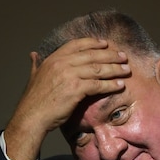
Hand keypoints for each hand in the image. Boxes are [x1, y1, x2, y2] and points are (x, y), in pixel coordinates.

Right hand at [4, 38, 129, 159]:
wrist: (32, 116)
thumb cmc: (35, 100)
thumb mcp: (34, 76)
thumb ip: (36, 64)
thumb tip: (33, 54)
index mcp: (53, 59)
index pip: (77, 45)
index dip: (93, 43)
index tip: (106, 44)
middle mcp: (61, 63)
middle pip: (92, 55)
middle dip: (110, 55)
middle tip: (123, 56)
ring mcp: (69, 75)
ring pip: (98, 69)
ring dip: (115, 69)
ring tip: (127, 70)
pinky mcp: (75, 89)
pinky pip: (98, 84)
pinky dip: (111, 84)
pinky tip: (120, 85)